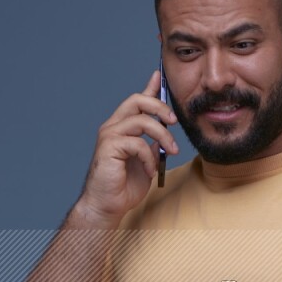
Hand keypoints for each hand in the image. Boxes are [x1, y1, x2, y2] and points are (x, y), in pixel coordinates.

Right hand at [77, 71, 177, 225]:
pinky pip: (137, 143)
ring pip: (142, 120)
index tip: (160, 76)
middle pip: (137, 100)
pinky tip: (149, 170)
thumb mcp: (146, 161)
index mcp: (122, 128)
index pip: (136, 101)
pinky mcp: (109, 147)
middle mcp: (113, 127)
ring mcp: (109, 135)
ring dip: (162, 135)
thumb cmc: (124, 187)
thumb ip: (152, 145)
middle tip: (174, 121)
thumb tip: (163, 134)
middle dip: (160, 106)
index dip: (149, 87)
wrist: (107, 206)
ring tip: (171, 152)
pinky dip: (149, 157)